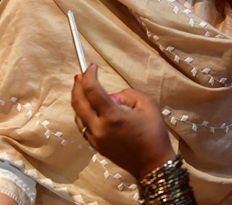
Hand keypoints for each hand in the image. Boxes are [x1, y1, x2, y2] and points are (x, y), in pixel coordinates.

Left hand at [71, 64, 175, 178]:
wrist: (153, 164)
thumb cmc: (154, 134)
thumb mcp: (148, 105)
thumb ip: (128, 94)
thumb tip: (112, 96)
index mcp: (112, 116)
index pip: (92, 90)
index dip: (89, 75)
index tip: (92, 66)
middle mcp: (99, 128)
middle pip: (78, 102)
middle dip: (77, 85)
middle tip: (81, 75)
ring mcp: (95, 139)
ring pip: (77, 115)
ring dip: (78, 100)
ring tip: (83, 89)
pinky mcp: (96, 146)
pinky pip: (82, 126)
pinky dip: (82, 114)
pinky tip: (88, 108)